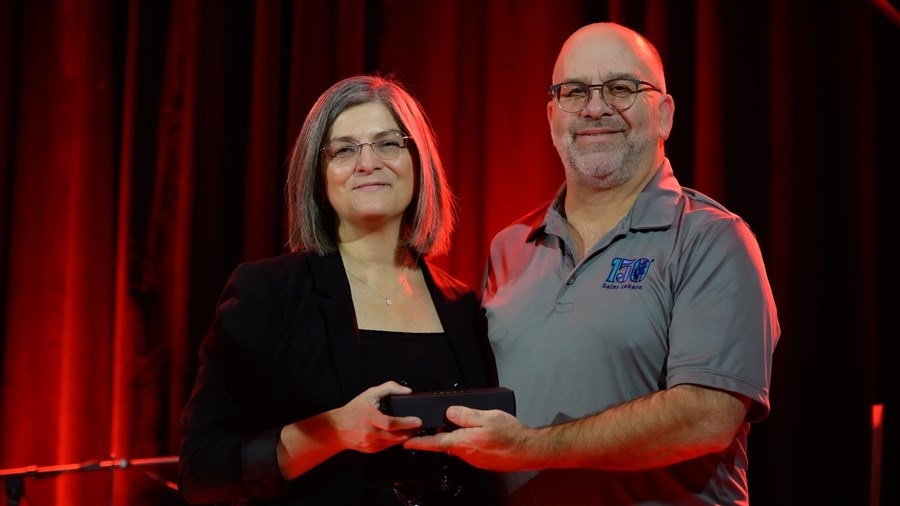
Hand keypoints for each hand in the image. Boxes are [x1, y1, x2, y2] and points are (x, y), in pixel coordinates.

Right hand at [329, 381, 422, 452]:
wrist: (337, 428)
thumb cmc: (354, 410)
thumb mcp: (370, 393)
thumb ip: (389, 388)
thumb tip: (406, 391)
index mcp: (370, 418)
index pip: (391, 423)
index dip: (406, 423)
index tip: (417, 421)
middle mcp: (370, 433)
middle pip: (395, 436)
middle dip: (410, 432)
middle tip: (417, 426)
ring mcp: (371, 443)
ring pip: (393, 443)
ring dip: (404, 437)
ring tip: (410, 429)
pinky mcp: (372, 450)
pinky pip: (388, 446)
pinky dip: (394, 441)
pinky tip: (397, 434)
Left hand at [403, 405, 533, 471]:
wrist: (528, 451)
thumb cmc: (510, 435)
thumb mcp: (487, 417)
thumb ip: (466, 415)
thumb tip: (449, 412)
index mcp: (463, 442)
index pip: (434, 443)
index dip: (419, 442)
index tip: (406, 443)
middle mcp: (465, 453)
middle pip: (446, 443)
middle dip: (441, 434)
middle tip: (441, 422)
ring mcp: (474, 459)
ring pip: (458, 446)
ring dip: (457, 436)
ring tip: (467, 424)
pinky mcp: (482, 461)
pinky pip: (469, 449)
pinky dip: (468, 441)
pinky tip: (480, 433)